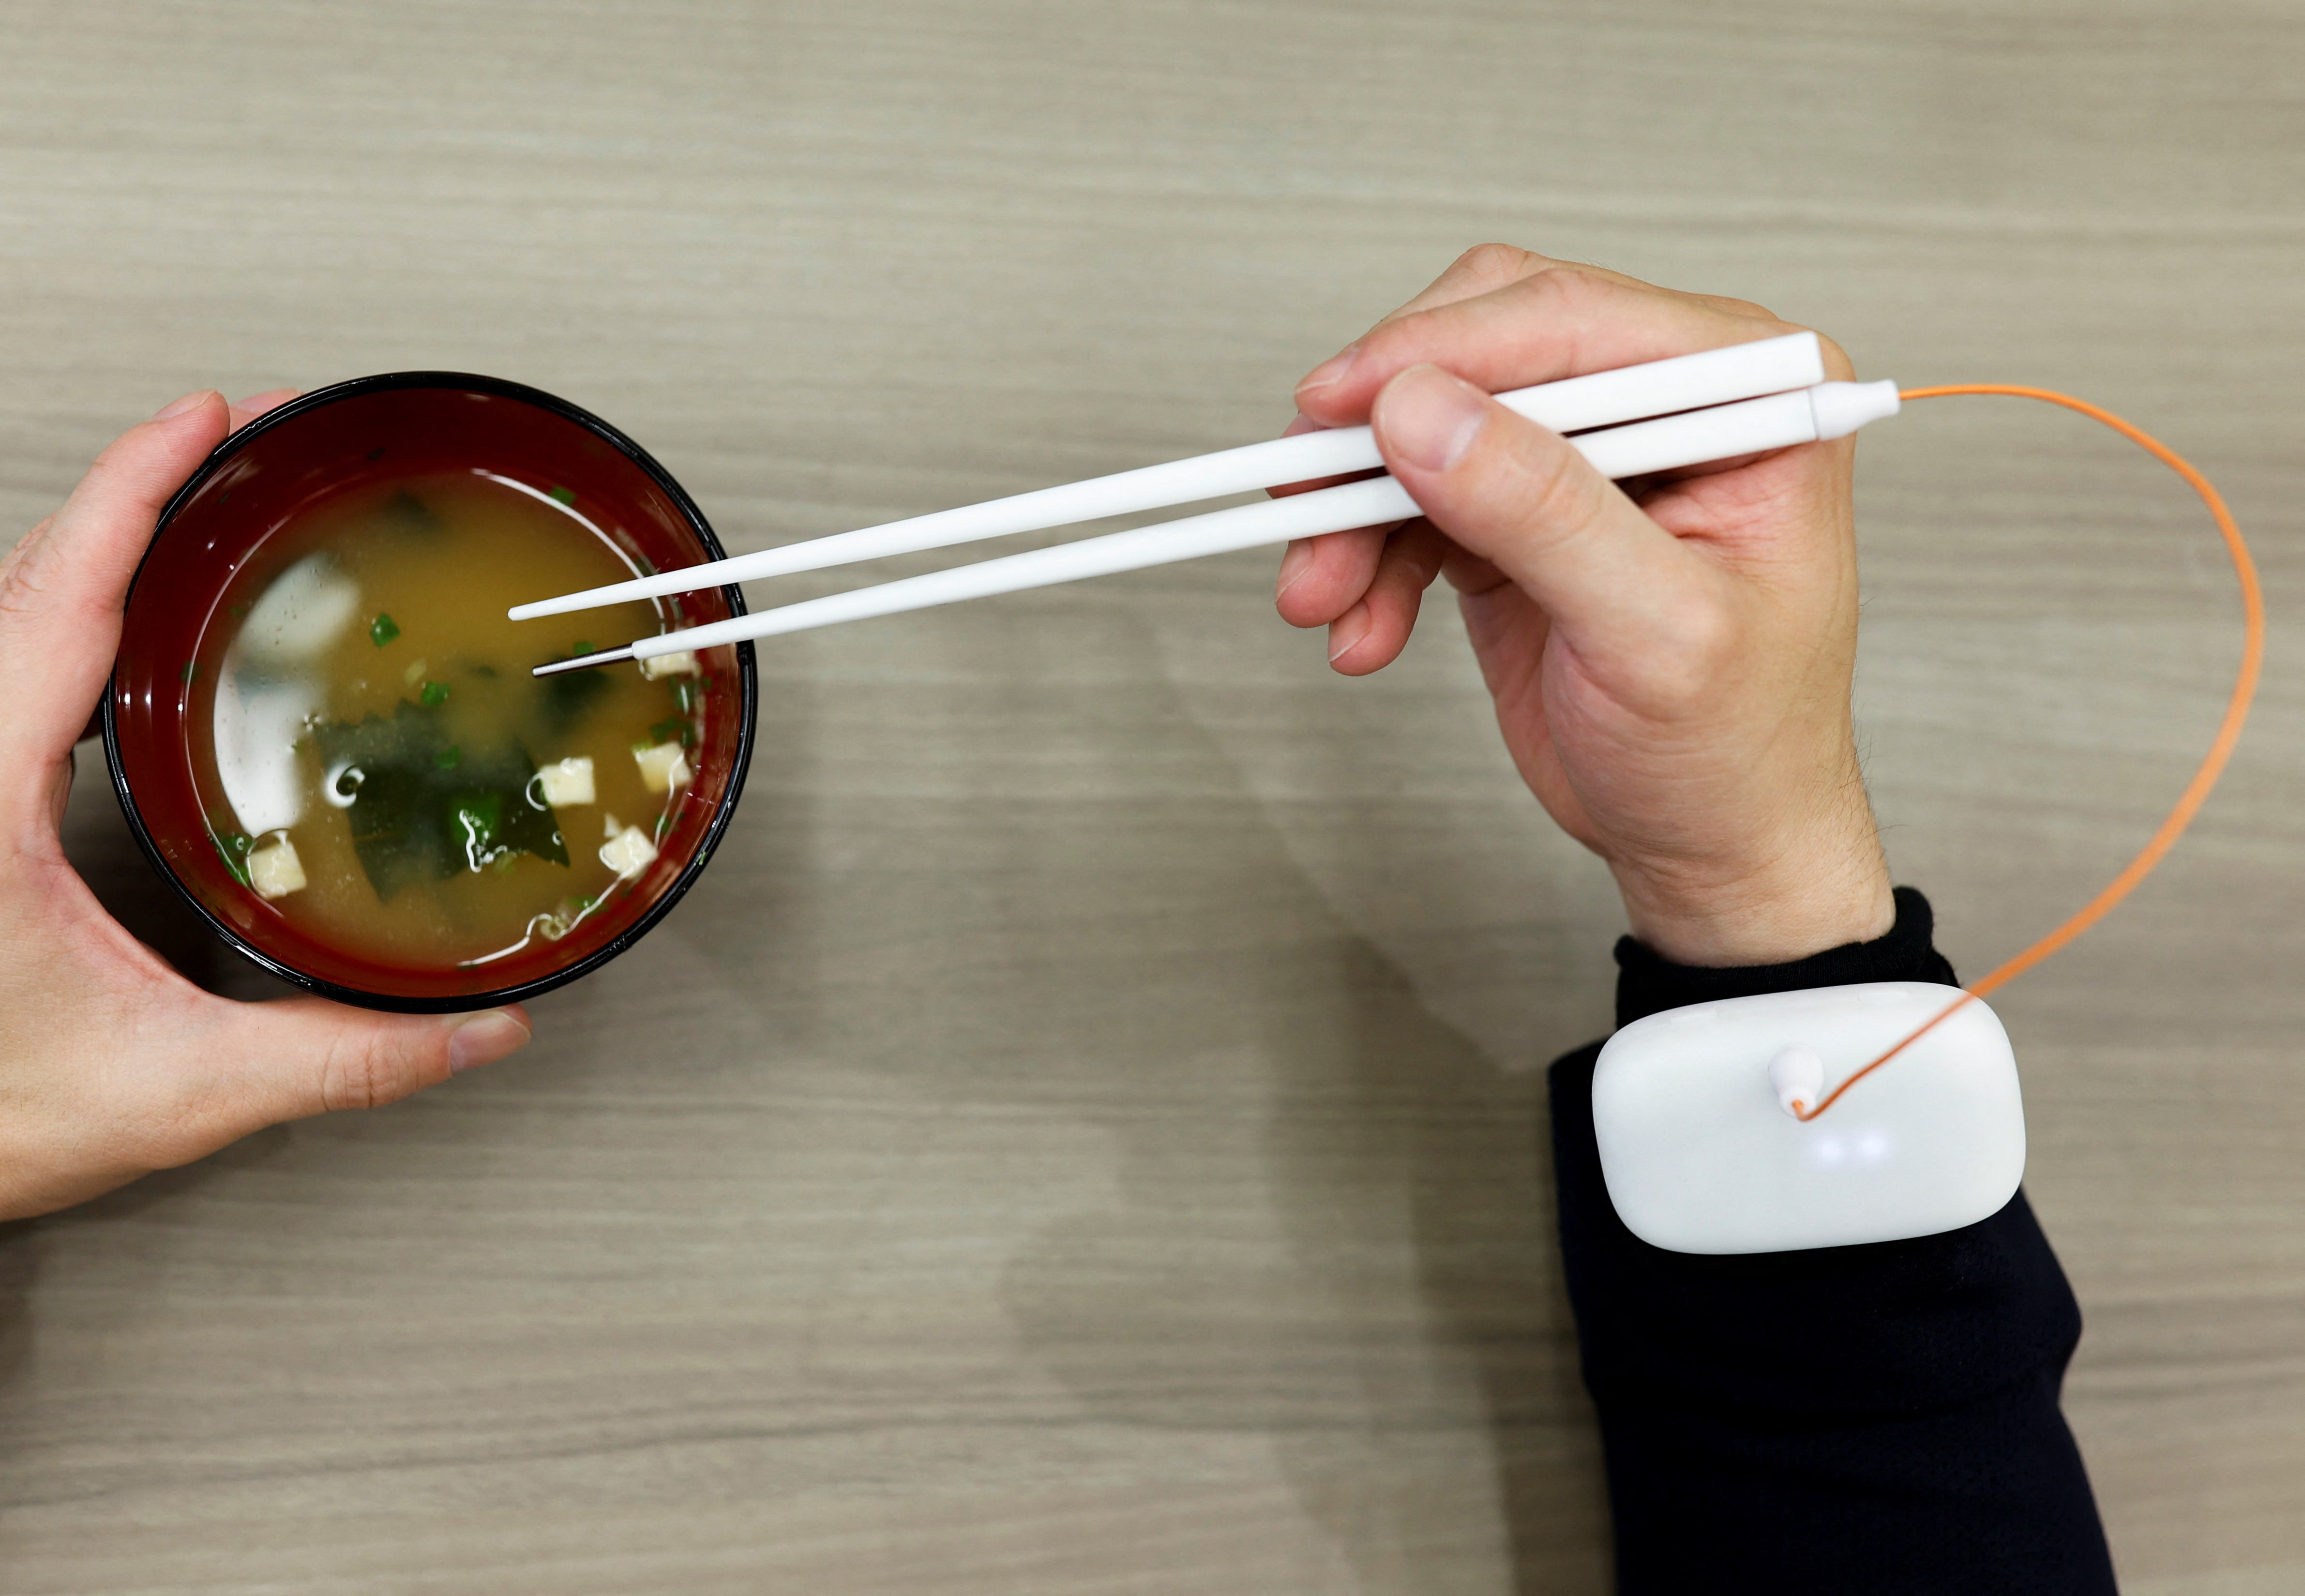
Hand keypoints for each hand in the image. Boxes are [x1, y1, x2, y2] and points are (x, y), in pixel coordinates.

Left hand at [0, 390, 531, 1219]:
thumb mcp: (171, 1090)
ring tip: (189, 512)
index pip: (59, 598)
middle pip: (28, 579)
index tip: (205, 420)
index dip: (135, 493)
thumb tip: (467, 1030)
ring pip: (3, 618)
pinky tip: (120, 634)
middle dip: (135, 494)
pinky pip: (2, 668)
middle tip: (231, 441)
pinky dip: (67, 616)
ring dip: (96, 552)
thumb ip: (337, 1057)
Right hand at [1275, 245, 1893, 965]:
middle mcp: (1670, 400)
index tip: (1340, 403)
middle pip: (1484, 347)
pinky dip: (1367, 558)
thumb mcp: (1651, 635)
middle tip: (1308, 498)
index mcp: (1750, 393)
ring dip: (1355, 510)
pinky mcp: (1521, 509)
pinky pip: (1412, 495)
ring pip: (1429, 420)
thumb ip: (1541, 511)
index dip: (1442, 349)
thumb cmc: (1734, 752)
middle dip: (1383, 431)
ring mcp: (1589, 453)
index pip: (1573, 321)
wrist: (1712, 851)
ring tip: (1320, 596)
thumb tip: (1422, 412)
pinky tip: (1360, 625)